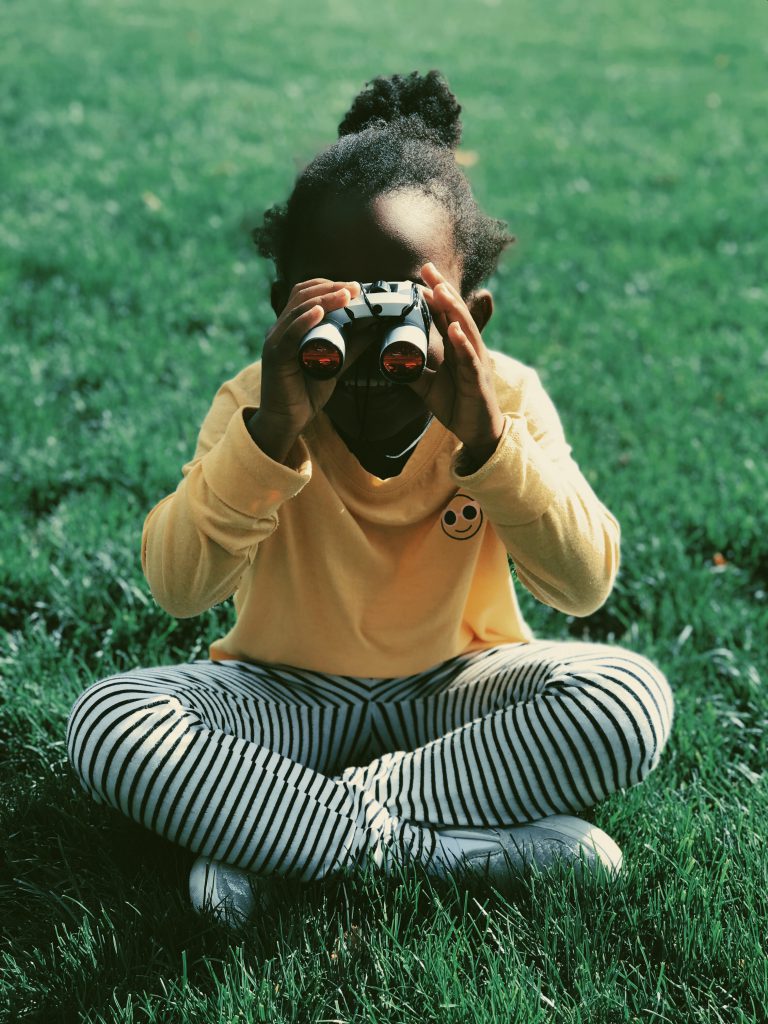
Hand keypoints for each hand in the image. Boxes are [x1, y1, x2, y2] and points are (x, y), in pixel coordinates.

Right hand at [257, 278, 361, 440]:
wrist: (287, 421)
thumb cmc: (306, 393)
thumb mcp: (336, 364)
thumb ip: (352, 346)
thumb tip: (375, 328)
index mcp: (292, 326)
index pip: (307, 294)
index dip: (330, 285)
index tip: (356, 287)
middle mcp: (280, 328)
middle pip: (302, 295)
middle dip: (331, 287)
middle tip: (356, 287)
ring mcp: (275, 341)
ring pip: (298, 309)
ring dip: (324, 298)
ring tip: (346, 295)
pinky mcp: (275, 356)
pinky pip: (289, 334)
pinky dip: (305, 320)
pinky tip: (320, 312)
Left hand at [409, 262, 504, 460]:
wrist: (477, 432)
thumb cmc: (457, 405)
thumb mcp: (427, 386)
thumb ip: (411, 370)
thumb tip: (388, 359)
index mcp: (457, 348)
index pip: (446, 315)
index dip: (435, 295)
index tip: (421, 276)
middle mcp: (468, 349)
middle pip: (456, 314)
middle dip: (442, 290)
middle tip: (428, 268)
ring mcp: (476, 363)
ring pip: (465, 330)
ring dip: (453, 309)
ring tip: (440, 290)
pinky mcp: (478, 381)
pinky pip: (470, 359)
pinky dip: (463, 343)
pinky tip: (455, 329)